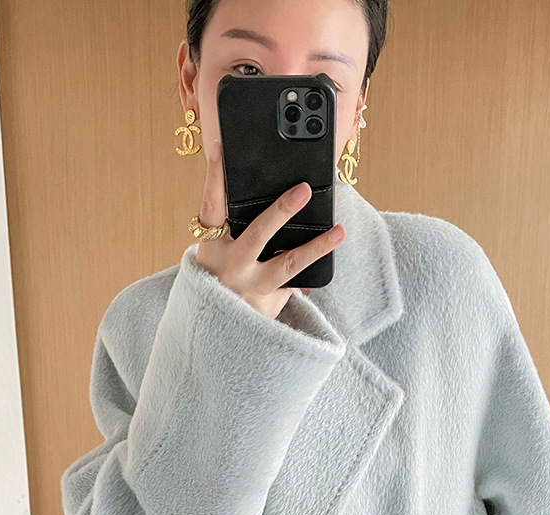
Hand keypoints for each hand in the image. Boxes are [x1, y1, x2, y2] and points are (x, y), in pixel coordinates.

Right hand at [193, 138, 344, 318]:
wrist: (217, 330)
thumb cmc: (218, 281)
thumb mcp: (215, 256)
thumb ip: (232, 230)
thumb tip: (275, 200)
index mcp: (210, 248)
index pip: (211, 207)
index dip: (214, 179)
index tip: (220, 150)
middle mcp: (230, 267)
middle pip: (257, 234)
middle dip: (281, 210)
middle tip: (304, 190)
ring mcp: (251, 287)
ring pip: (287, 264)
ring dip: (316, 246)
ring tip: (339, 232)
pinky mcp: (268, 305)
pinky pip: (295, 284)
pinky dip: (312, 273)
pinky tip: (328, 257)